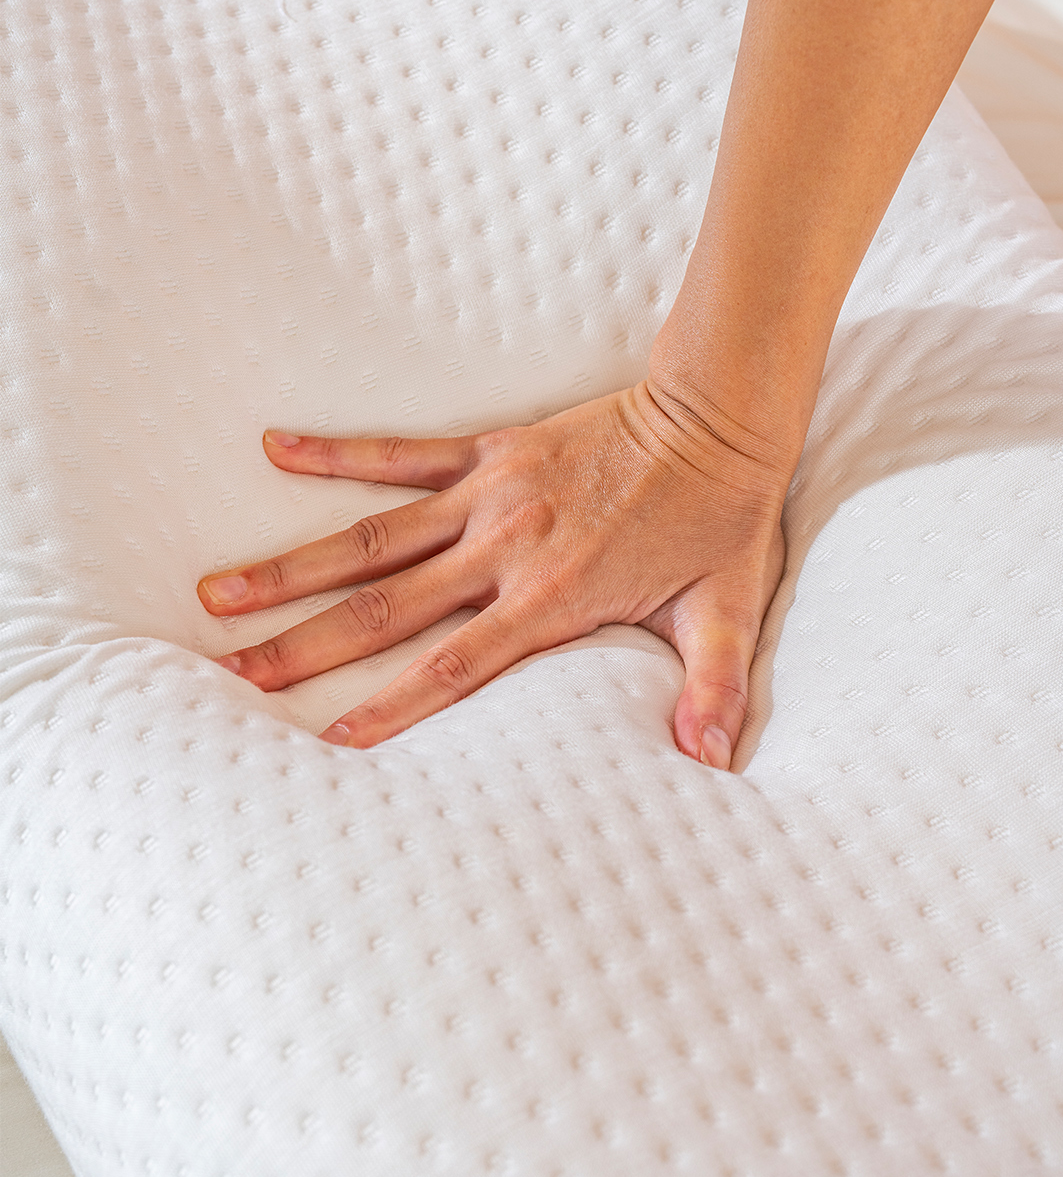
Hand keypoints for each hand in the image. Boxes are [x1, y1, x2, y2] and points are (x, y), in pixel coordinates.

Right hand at [197, 382, 786, 765]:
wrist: (717, 414)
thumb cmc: (719, 519)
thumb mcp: (726, 612)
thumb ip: (714, 688)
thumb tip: (711, 762)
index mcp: (552, 597)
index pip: (456, 666)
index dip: (393, 707)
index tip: (333, 743)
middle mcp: (504, 549)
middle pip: (387, 609)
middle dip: (308, 646)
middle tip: (237, 673)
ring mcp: (489, 496)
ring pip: (372, 538)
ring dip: (295, 566)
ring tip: (223, 591)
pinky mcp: (489, 452)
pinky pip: (400, 453)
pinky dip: (337, 452)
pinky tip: (276, 448)